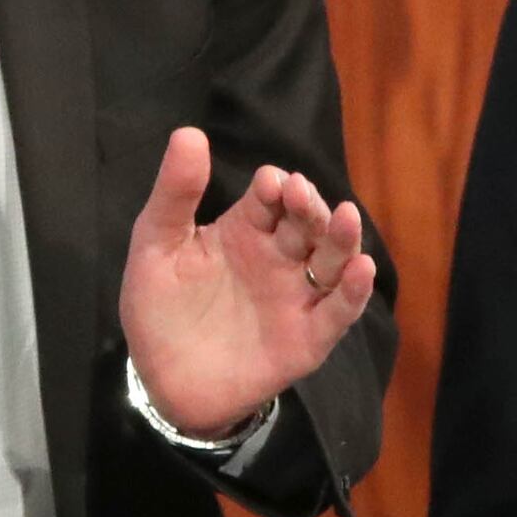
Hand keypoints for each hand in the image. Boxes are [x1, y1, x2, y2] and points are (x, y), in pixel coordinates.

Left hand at [119, 127, 376, 437]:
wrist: (161, 382)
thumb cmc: (159, 310)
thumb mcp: (155, 246)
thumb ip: (174, 195)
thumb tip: (188, 133)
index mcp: (245, 230)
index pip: (271, 198)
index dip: (275, 187)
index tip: (270, 182)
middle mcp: (278, 258)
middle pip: (307, 223)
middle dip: (309, 206)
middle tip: (299, 194)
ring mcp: (296, 297)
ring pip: (332, 260)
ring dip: (342, 238)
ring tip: (346, 217)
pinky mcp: (308, 338)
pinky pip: (338, 312)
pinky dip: (354, 292)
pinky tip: (360, 269)